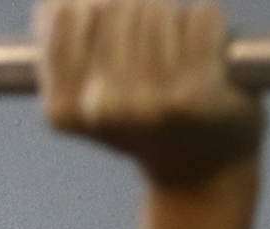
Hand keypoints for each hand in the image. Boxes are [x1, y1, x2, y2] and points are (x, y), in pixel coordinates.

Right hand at [35, 0, 263, 188]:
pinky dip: (209, 23)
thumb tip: (62, 5)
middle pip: (119, 6)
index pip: (67, 11)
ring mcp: (148, 105)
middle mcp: (102, 109)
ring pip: (161, 8)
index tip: (113, 29)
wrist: (198, 170)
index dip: (94, 6)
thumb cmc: (140, 112)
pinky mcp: (193, 98)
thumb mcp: (84, 84)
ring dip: (176, 18)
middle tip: (154, 44)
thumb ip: (60, 37)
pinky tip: (208, 53)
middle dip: (140, 10)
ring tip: (179, 52)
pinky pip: (201, 17)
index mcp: (63, 109)